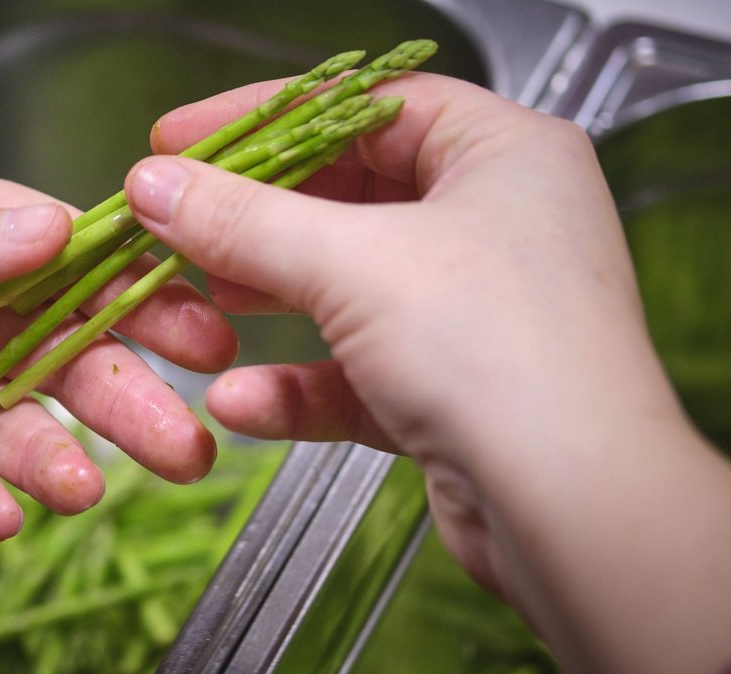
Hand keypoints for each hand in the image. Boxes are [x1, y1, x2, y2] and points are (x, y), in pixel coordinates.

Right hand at [125, 74, 730, 673]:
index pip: (367, 105)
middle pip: (352, 195)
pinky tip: (239, 400)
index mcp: (503, 154)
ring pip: (352, 286)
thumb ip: (245, 220)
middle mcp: (497, 223)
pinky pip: (360, 369)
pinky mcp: (455, 389)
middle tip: (182, 223)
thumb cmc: (497, 352)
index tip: (187, 139)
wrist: (574, 512)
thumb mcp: (353, 264)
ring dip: (273, 296)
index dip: (268, 118)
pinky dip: (300, 384)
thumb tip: (156, 184)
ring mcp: (477, 310)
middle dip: (260, 218)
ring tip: (202, 300)